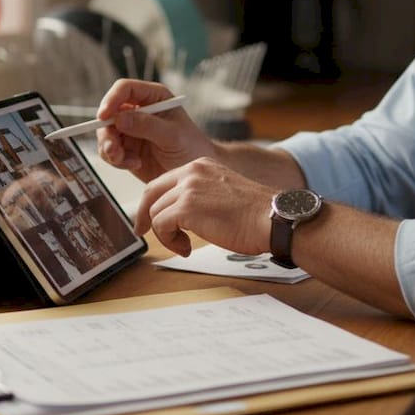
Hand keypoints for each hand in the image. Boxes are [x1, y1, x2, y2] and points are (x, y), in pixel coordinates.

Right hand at [96, 78, 216, 182]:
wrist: (193, 174)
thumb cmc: (191, 148)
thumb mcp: (173, 135)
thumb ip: (147, 125)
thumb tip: (120, 118)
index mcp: (154, 97)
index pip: (125, 89)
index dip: (111, 100)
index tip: (104, 117)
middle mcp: (139, 109)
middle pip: (110, 112)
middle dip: (108, 132)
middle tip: (113, 150)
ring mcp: (130, 129)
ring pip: (106, 133)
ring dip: (111, 149)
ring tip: (127, 161)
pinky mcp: (126, 147)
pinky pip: (109, 150)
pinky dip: (117, 159)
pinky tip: (135, 164)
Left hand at [136, 157, 274, 256]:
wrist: (272, 219)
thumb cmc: (255, 214)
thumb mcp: (222, 193)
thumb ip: (199, 196)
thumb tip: (179, 214)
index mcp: (201, 166)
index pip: (164, 181)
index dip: (152, 202)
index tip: (149, 219)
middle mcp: (192, 172)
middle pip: (151, 192)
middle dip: (144, 215)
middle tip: (143, 232)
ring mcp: (188, 188)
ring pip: (155, 212)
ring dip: (166, 234)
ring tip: (184, 245)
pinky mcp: (186, 208)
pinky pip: (161, 226)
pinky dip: (170, 241)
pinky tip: (187, 248)